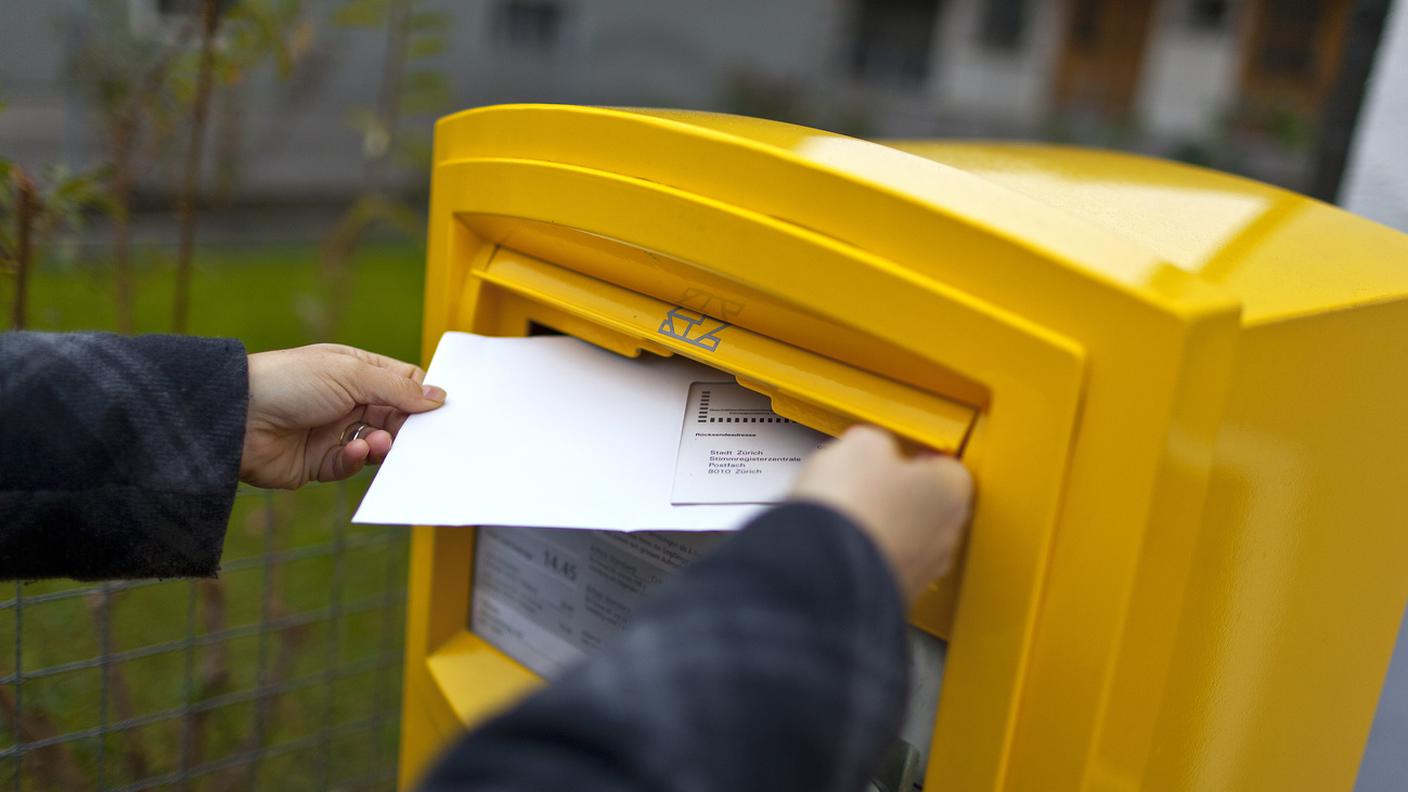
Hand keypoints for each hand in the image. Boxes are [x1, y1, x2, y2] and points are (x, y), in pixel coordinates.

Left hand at [241, 344, 445, 488]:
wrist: (234, 418)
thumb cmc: (288, 382)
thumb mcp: (350, 375)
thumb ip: (397, 388)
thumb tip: (439, 396)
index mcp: (356, 371)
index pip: (402, 383)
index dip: (422, 396)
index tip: (442, 411)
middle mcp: (347, 401)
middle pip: (395, 417)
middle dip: (407, 428)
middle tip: (420, 437)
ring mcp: (333, 432)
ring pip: (377, 445)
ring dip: (382, 446)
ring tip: (378, 444)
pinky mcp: (319, 463)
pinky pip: (350, 466)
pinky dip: (355, 460)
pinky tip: (352, 451)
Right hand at [791, 425, 972, 601]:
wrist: (824, 571)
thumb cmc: (852, 507)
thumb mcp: (861, 446)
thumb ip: (877, 444)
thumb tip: (873, 451)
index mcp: (950, 491)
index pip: (949, 467)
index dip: (919, 459)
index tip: (899, 456)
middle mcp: (946, 536)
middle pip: (931, 506)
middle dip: (903, 495)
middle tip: (869, 483)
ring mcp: (923, 571)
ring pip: (909, 540)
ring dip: (885, 527)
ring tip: (848, 514)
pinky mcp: (895, 595)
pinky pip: (886, 565)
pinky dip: (868, 555)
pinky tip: (840, 544)